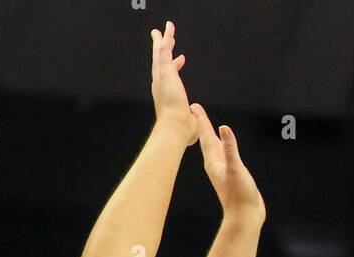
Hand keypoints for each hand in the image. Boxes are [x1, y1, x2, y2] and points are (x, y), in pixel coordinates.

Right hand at [151, 20, 197, 145]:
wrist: (175, 128)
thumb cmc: (181, 132)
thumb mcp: (190, 125)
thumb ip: (192, 119)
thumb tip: (194, 115)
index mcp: (165, 96)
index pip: (169, 77)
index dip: (175, 67)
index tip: (181, 59)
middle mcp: (160, 85)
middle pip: (159, 63)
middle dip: (161, 50)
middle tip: (162, 39)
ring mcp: (161, 77)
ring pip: (160, 53)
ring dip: (163, 39)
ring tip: (167, 27)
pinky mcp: (165, 71)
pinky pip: (164, 49)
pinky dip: (166, 38)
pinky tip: (169, 28)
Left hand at [191, 105, 265, 225]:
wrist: (245, 218)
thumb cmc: (239, 195)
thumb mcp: (235, 168)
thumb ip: (229, 149)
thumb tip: (224, 128)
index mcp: (214, 161)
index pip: (206, 136)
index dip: (201, 120)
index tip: (193, 106)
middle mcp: (216, 164)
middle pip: (207, 139)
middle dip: (202, 124)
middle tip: (195, 110)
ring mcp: (222, 171)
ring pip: (215, 148)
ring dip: (210, 136)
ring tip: (206, 127)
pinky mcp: (231, 176)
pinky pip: (225, 156)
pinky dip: (224, 147)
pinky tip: (225, 147)